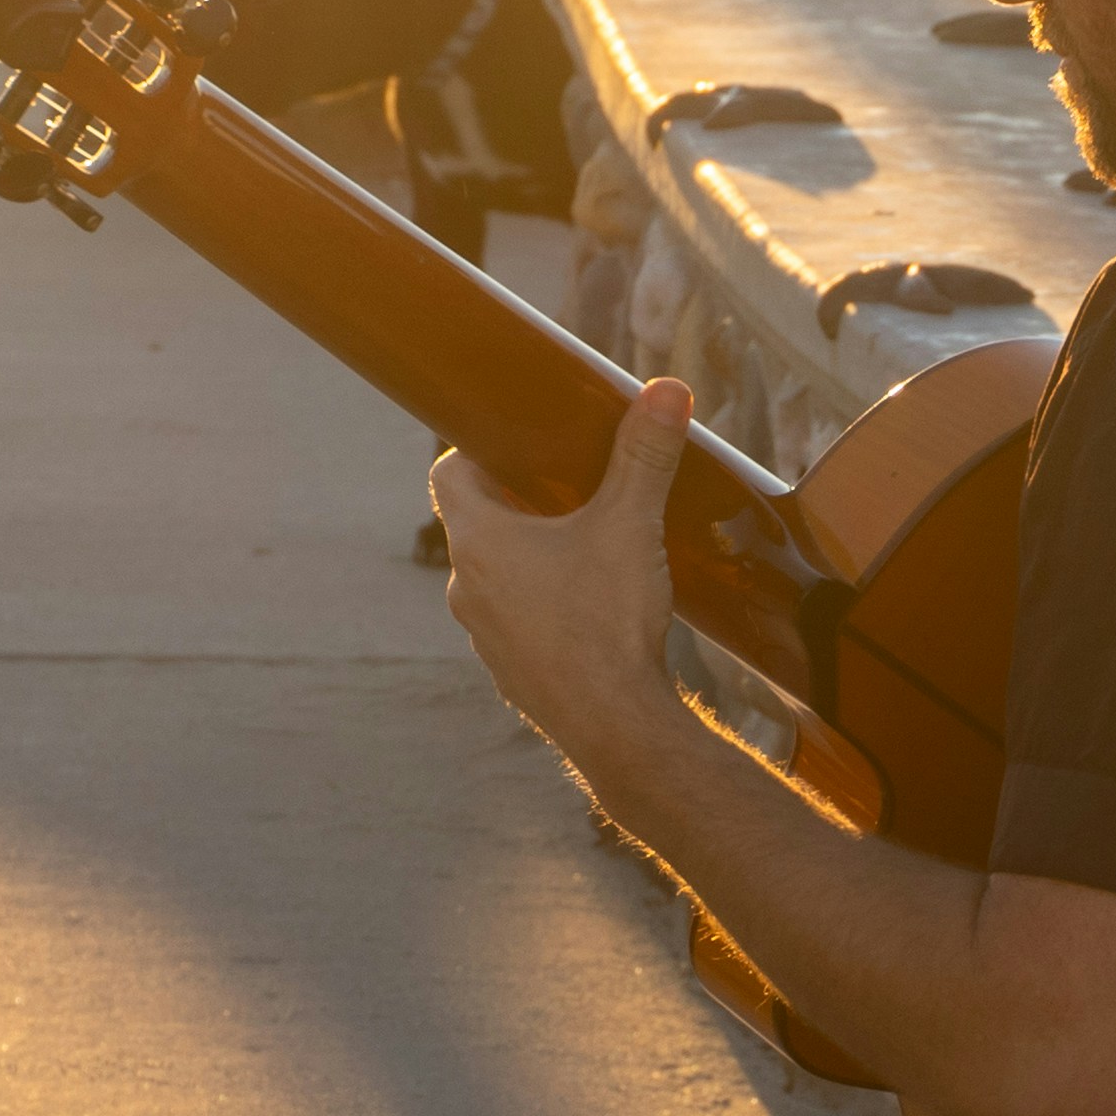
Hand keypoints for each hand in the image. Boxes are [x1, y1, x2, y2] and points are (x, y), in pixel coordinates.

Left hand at [432, 378, 696, 783]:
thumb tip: (666, 390)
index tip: (520, 446)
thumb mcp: (631, 524)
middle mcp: (465, 588)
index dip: (478, 451)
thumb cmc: (610, 620)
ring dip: (532, 559)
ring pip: (496, 578)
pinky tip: (593, 610)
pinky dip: (544, 607)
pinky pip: (518, 623)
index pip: (449, 474)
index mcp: (479, 541)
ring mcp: (484, 636)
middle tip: (570, 489)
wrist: (617, 726)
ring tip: (587, 549)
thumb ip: (645, 455)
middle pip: (477, 524)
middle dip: (519, 503)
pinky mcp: (511, 672)